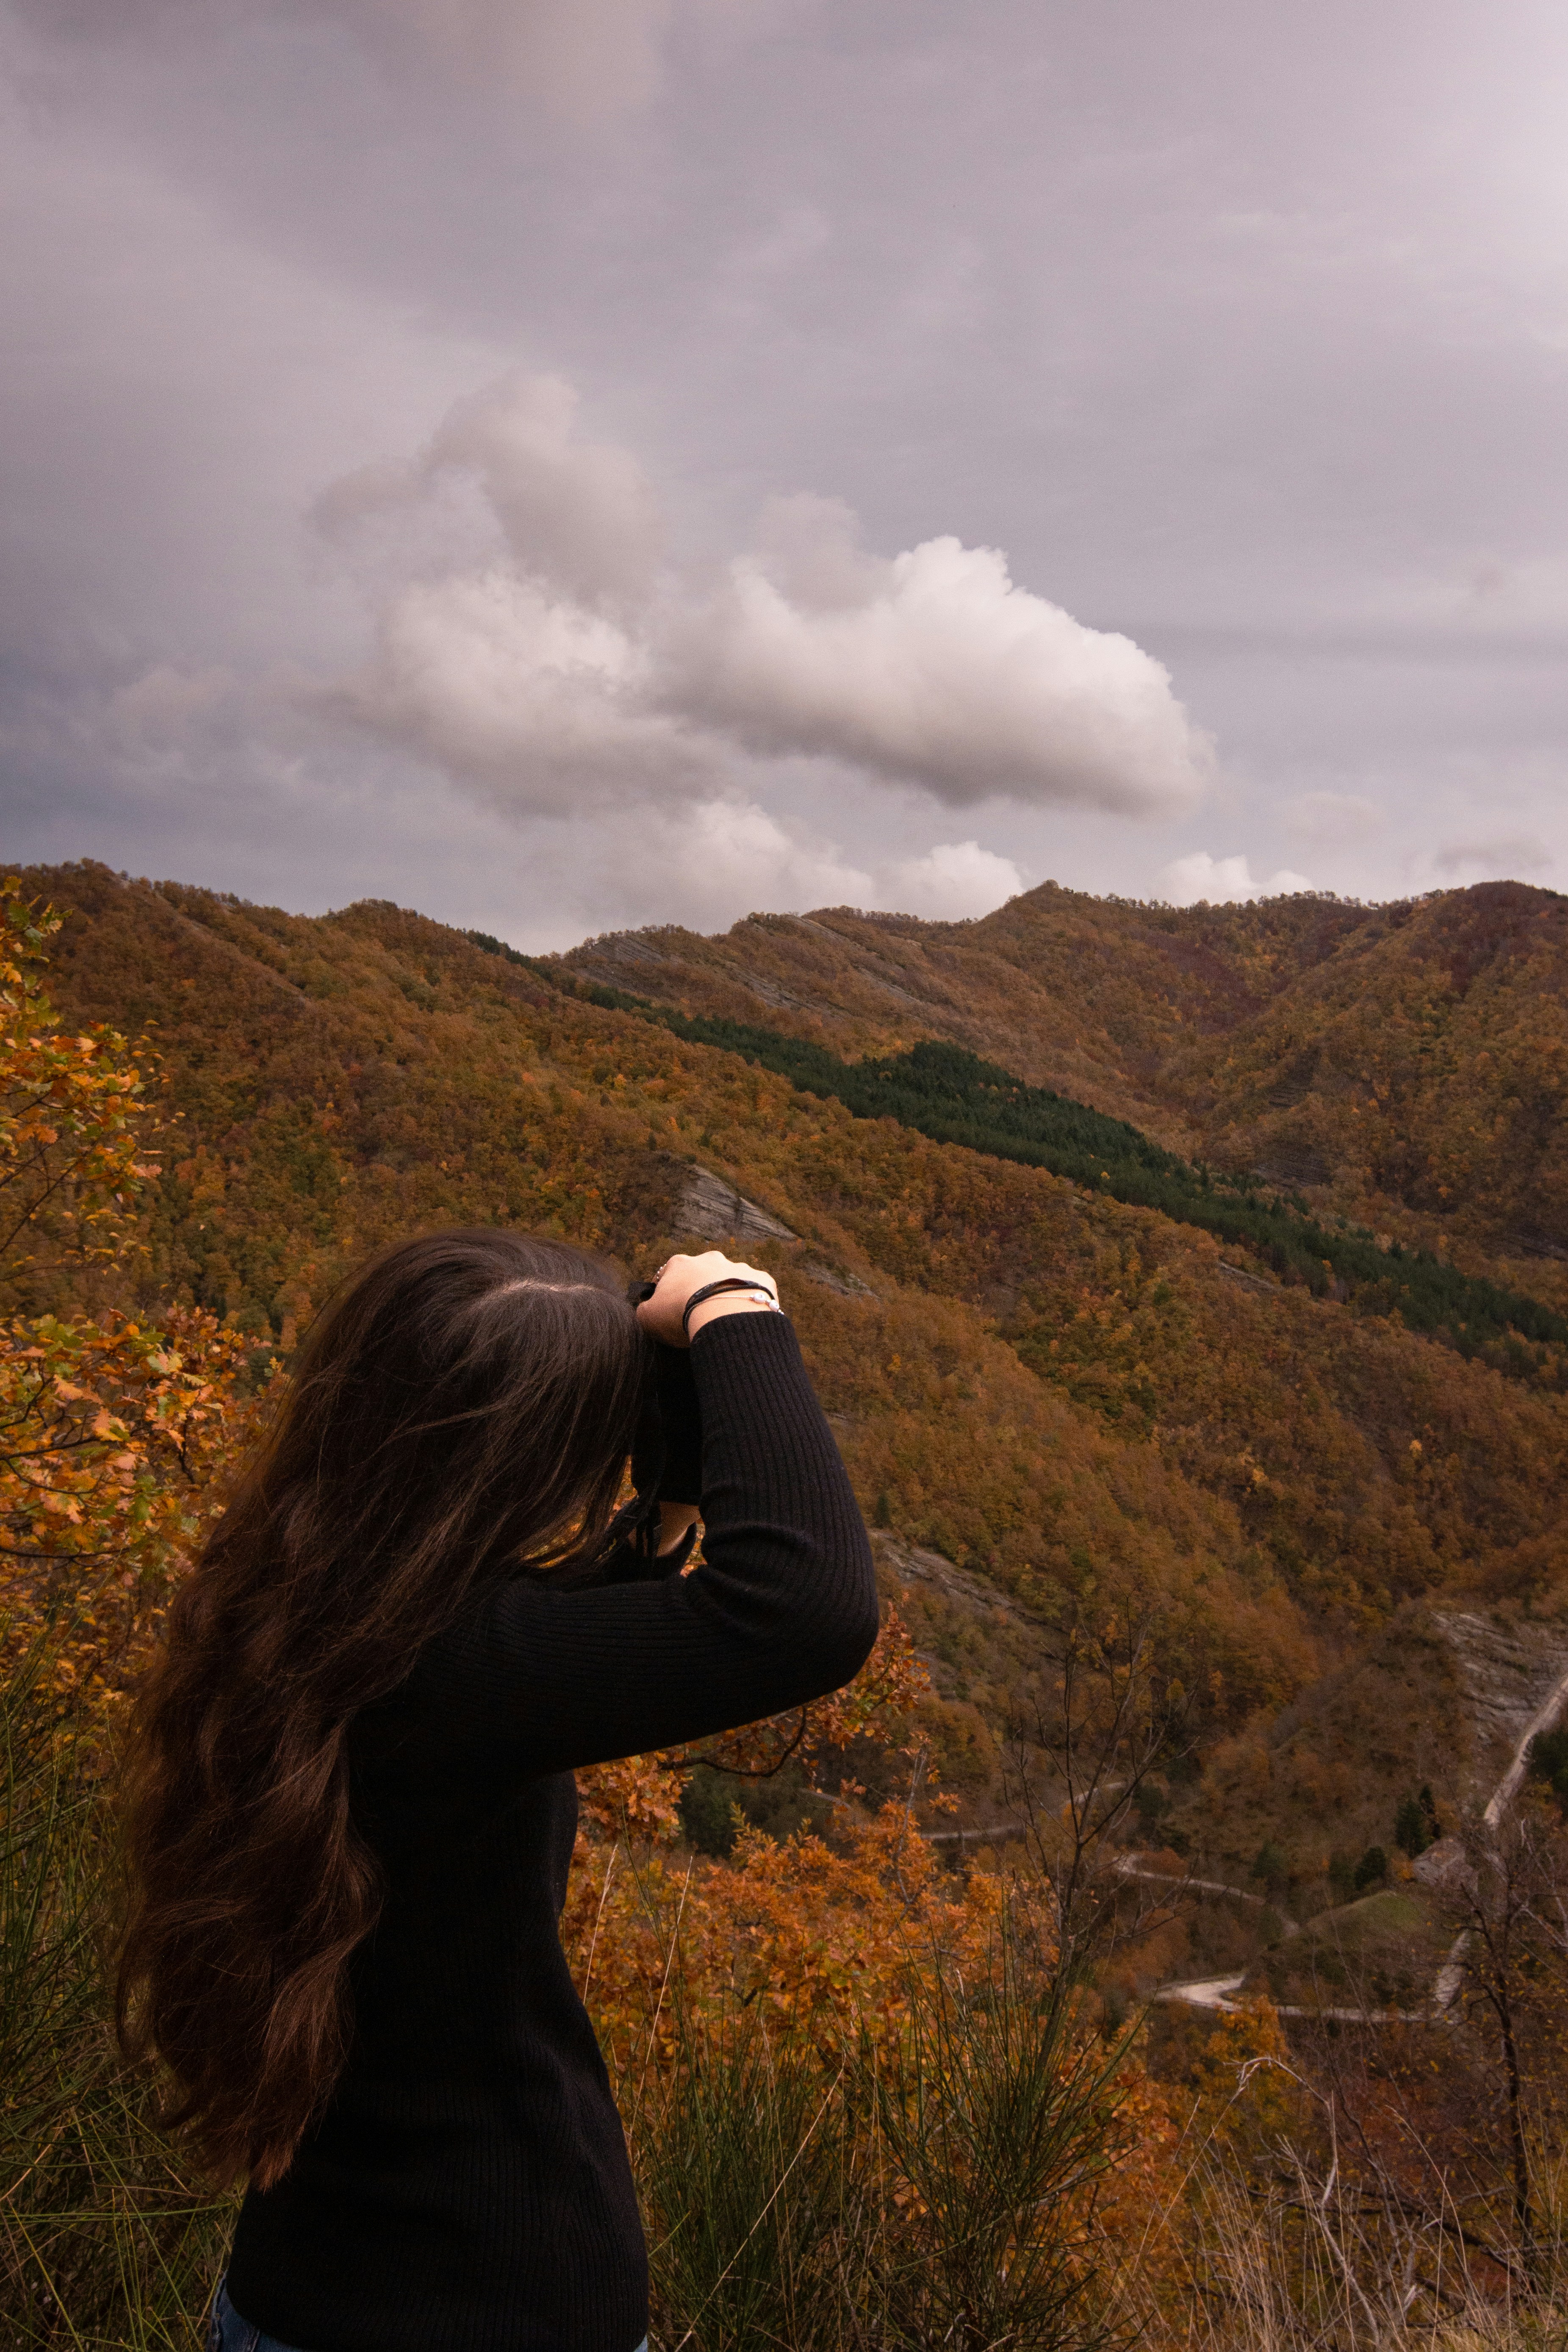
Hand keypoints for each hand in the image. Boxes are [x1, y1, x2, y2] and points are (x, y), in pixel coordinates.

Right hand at [635, 1250, 779, 1347]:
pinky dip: (750, 1300)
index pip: (669, 1274)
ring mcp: (737, 1267)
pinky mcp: (760, 1278)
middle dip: (701, 1289)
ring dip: (727, 1293)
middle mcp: (710, 1259)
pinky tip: (747, 1317)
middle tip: (700, 1313)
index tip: (670, 1308)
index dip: (668, 1292)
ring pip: (730, 1279)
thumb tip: (645, 1310)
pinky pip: (755, 1289)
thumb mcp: (649, 1317)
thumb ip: (644, 1310)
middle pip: (701, 1273)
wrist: (723, 1314)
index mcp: (680, 1264)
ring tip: (726, 1316)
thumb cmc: (680, 1313)